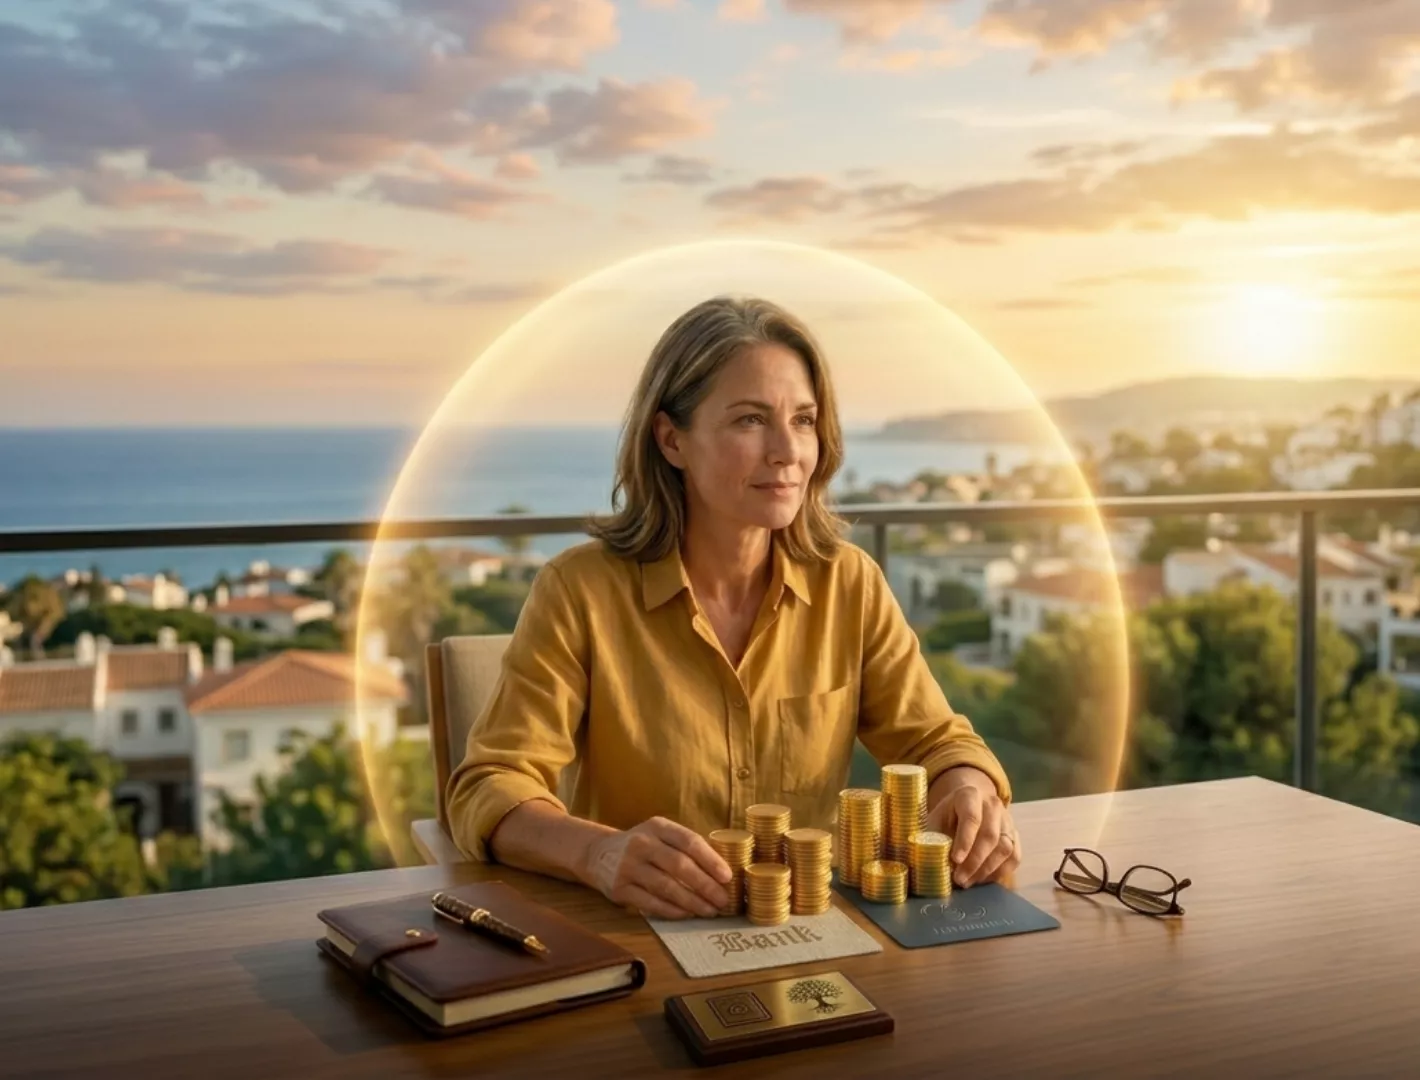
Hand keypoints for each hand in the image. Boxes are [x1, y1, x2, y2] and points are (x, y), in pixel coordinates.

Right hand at [581, 816, 733, 918]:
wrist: (598, 853)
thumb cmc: (643, 846)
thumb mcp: (660, 835)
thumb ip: (685, 847)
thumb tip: (722, 872)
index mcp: (657, 826)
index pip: (689, 841)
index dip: (711, 860)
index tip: (727, 877)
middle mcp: (641, 843)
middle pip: (679, 866)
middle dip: (705, 885)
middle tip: (723, 900)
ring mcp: (628, 866)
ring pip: (666, 887)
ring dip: (692, 902)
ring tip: (709, 911)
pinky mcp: (619, 888)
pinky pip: (650, 903)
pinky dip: (671, 910)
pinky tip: (686, 914)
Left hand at [925, 767, 1020, 887]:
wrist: (967, 807)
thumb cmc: (946, 817)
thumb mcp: (934, 820)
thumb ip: (929, 838)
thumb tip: (924, 862)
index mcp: (969, 795)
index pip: (971, 818)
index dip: (964, 841)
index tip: (955, 860)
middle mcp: (992, 805)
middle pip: (990, 835)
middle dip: (974, 861)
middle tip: (960, 879)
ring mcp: (1007, 820)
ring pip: (1005, 848)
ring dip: (986, 870)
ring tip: (968, 882)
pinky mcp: (1015, 836)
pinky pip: (1014, 857)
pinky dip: (1000, 872)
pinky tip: (982, 880)